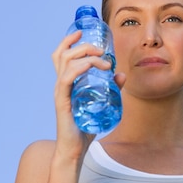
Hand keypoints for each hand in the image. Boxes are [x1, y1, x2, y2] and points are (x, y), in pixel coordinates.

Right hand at [51, 30, 113, 157]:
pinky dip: (80, 68)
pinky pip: (67, 78)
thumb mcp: (102, 104)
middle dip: (82, 45)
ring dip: (86, 55)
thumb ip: (112, 89)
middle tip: (101, 50)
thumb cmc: (84, 128)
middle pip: (63, 54)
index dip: (68, 40)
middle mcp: (61, 84)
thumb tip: (122, 74)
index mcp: (67, 83)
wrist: (75, 150)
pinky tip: (92, 68)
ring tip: (104, 62)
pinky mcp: (63, 100)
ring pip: (66, 62)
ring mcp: (60, 92)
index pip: (61, 55)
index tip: (81, 32)